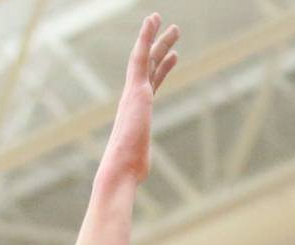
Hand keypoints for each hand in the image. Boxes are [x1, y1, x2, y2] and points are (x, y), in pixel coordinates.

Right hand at [102, 14, 179, 183]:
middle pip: (150, 66)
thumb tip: (138, 172)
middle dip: (162, 47)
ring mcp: (134, 92)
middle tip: (174, 32)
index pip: (151, 83)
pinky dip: (145, 36)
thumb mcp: (140, 161)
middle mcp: (133, 98)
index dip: (161, 68)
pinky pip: (140, 56)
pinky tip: (153, 21)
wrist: (120, 169)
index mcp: (137, 111)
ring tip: (174, 25)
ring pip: (147, 57)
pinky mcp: (136, 90)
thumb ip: (140, 158)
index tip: (171, 55)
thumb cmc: (129, 171)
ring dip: (159, 38)